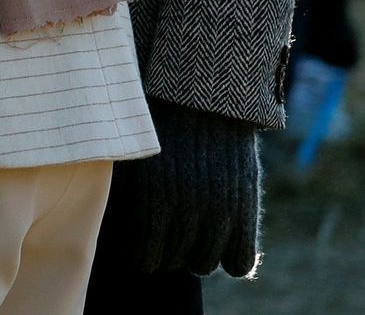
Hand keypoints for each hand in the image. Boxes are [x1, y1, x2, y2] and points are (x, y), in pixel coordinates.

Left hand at [104, 101, 260, 277]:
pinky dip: (230, 260)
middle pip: (172, 261)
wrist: (207, 100)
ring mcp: (219, 213)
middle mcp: (185, 210)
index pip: (144, 257)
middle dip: (166, 253)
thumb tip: (118, 230)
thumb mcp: (134, 156)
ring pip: (203, 265)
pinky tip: (221, 246)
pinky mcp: (247, 212)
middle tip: (166, 240)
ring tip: (191, 239)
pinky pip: (239, 263)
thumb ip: (127, 194)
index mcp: (152, 197)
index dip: (141, 256)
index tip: (142, 249)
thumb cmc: (160, 126)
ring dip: (195, 256)